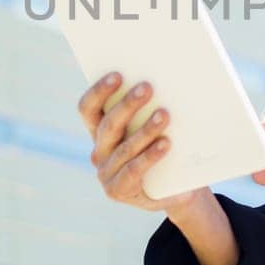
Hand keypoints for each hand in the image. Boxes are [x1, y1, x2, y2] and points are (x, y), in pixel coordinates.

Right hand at [78, 71, 209, 215]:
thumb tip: (166, 80)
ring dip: (145, 129)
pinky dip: (150, 155)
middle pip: (108, 125)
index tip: (118, 74)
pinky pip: (134, 170)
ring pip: (124, 147)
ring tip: (164, 115)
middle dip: (128, 105)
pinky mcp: (117, 190)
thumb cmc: (165, 148)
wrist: (176, 189)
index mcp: (99, 130)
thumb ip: (150, 107)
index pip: (89, 108)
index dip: (99, 91)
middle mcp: (98, 150)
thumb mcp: (154, 126)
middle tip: (147, 87)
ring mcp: (105, 172)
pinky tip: (166, 144)